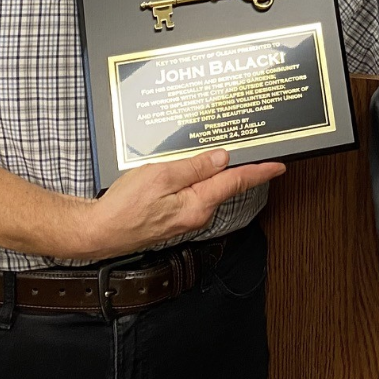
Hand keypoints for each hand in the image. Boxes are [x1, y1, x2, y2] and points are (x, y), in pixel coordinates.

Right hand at [81, 149, 284, 259]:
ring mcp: (186, 217)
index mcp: (198, 204)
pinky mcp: (174, 216)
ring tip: (222, 152)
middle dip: (239, 167)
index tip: (279, 164)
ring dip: (217, 171)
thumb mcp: (160, 177)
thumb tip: (222, 158)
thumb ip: (194, 168)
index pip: (236, 182)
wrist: (99, 232)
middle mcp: (197, 214)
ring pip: (209, 188)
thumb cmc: (124, 207)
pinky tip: (194, 168)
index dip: (259, 171)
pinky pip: (194, 193)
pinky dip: (199, 179)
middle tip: (253, 147)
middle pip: (225, 184)